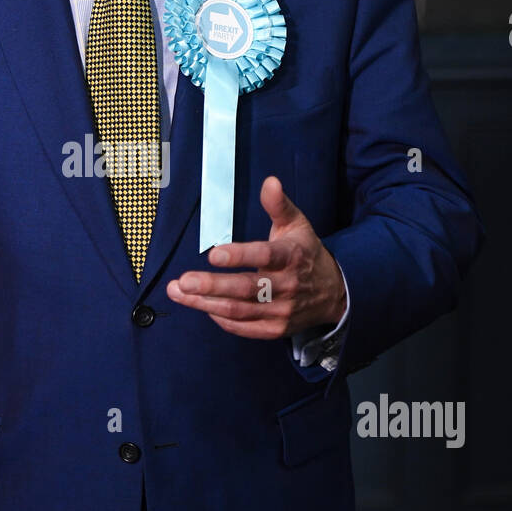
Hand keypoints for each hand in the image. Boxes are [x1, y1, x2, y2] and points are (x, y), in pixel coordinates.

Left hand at [166, 176, 345, 338]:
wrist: (334, 293)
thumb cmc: (306, 253)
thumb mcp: (296, 225)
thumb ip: (278, 205)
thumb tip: (270, 181)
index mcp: (291, 256)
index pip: (264, 256)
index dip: (239, 256)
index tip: (213, 255)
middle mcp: (287, 286)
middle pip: (246, 290)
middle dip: (212, 286)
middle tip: (183, 282)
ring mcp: (282, 311)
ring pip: (239, 311)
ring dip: (205, 303)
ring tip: (178, 292)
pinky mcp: (276, 329)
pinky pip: (244, 328)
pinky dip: (220, 319)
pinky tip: (201, 306)